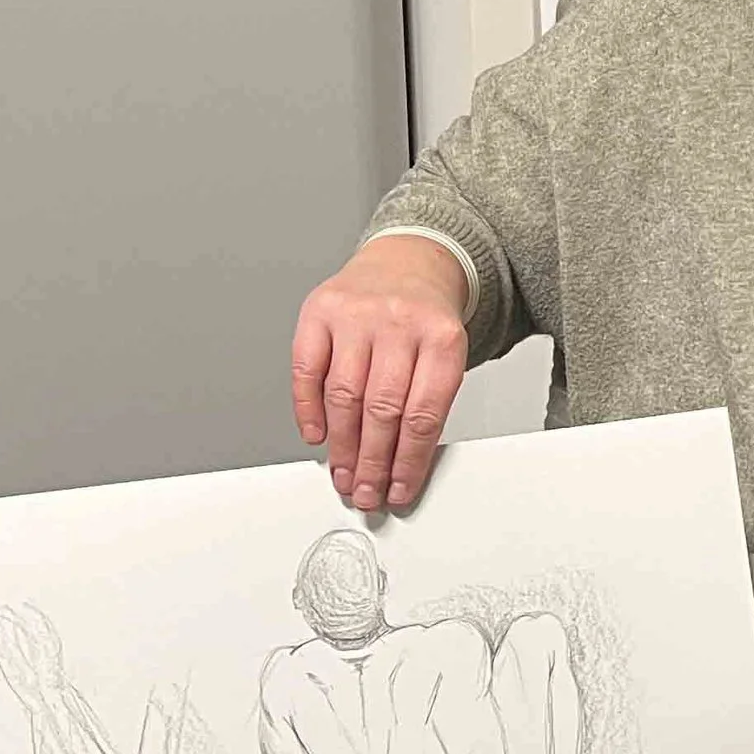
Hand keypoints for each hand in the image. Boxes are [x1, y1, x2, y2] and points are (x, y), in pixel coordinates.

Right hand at [292, 237, 470, 512]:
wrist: (408, 261)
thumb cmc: (426, 318)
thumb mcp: (446, 353)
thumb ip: (428, 401)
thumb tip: (400, 467)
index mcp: (442, 338)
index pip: (423, 415)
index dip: (408, 461)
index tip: (399, 489)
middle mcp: (399, 322)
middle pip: (382, 410)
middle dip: (371, 462)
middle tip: (366, 492)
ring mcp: (357, 314)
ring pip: (344, 396)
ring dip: (341, 446)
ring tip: (343, 474)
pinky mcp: (320, 310)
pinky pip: (307, 370)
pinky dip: (309, 409)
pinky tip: (317, 435)